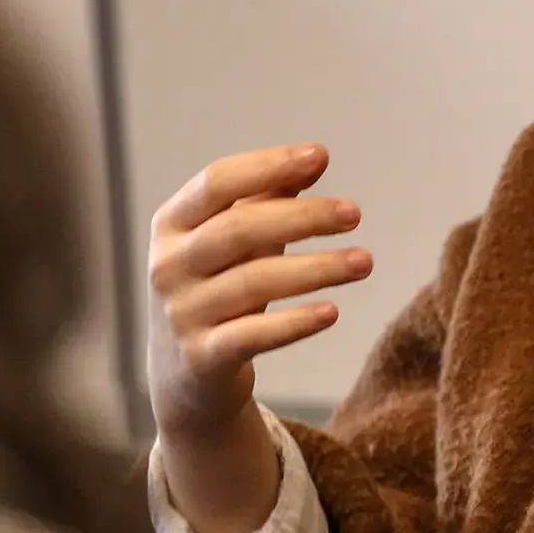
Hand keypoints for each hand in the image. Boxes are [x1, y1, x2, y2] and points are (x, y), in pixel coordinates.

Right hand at [146, 144, 369, 532]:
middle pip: (239, 229)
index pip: (217, 182)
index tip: (320, 156)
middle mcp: (169, 266)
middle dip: (302, 218)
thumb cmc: (218, 287)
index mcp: (172, 224)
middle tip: (354, 213)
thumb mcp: (235, 241)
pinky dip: (294, 323)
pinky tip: (332, 311)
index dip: (268, 166)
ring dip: (316, 268)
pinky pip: (252, 336)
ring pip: (254, 283)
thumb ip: (268, 198)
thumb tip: (315, 157)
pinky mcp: (203, 359)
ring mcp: (182, 314)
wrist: (185, 376)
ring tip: (364, 261)